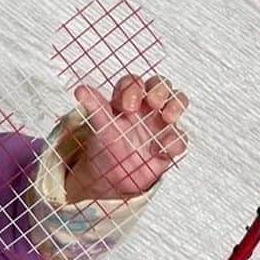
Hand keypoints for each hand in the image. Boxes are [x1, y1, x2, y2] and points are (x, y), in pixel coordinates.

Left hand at [67, 74, 188, 200]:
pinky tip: (162, 150)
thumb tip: (80, 90)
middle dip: (160, 90)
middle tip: (153, 103)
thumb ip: (95, 108)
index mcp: (127, 100)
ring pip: (177, 102)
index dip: (133, 88)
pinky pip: (179, 138)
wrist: (112, 176)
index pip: (134, 82)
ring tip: (168, 118)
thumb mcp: (101, 126)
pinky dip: (174, 142)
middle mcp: (147, 107)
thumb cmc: (107, 145)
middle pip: (160, 85)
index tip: (126, 107)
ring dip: (176, 106)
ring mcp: (160, 123)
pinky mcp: (169, 143)